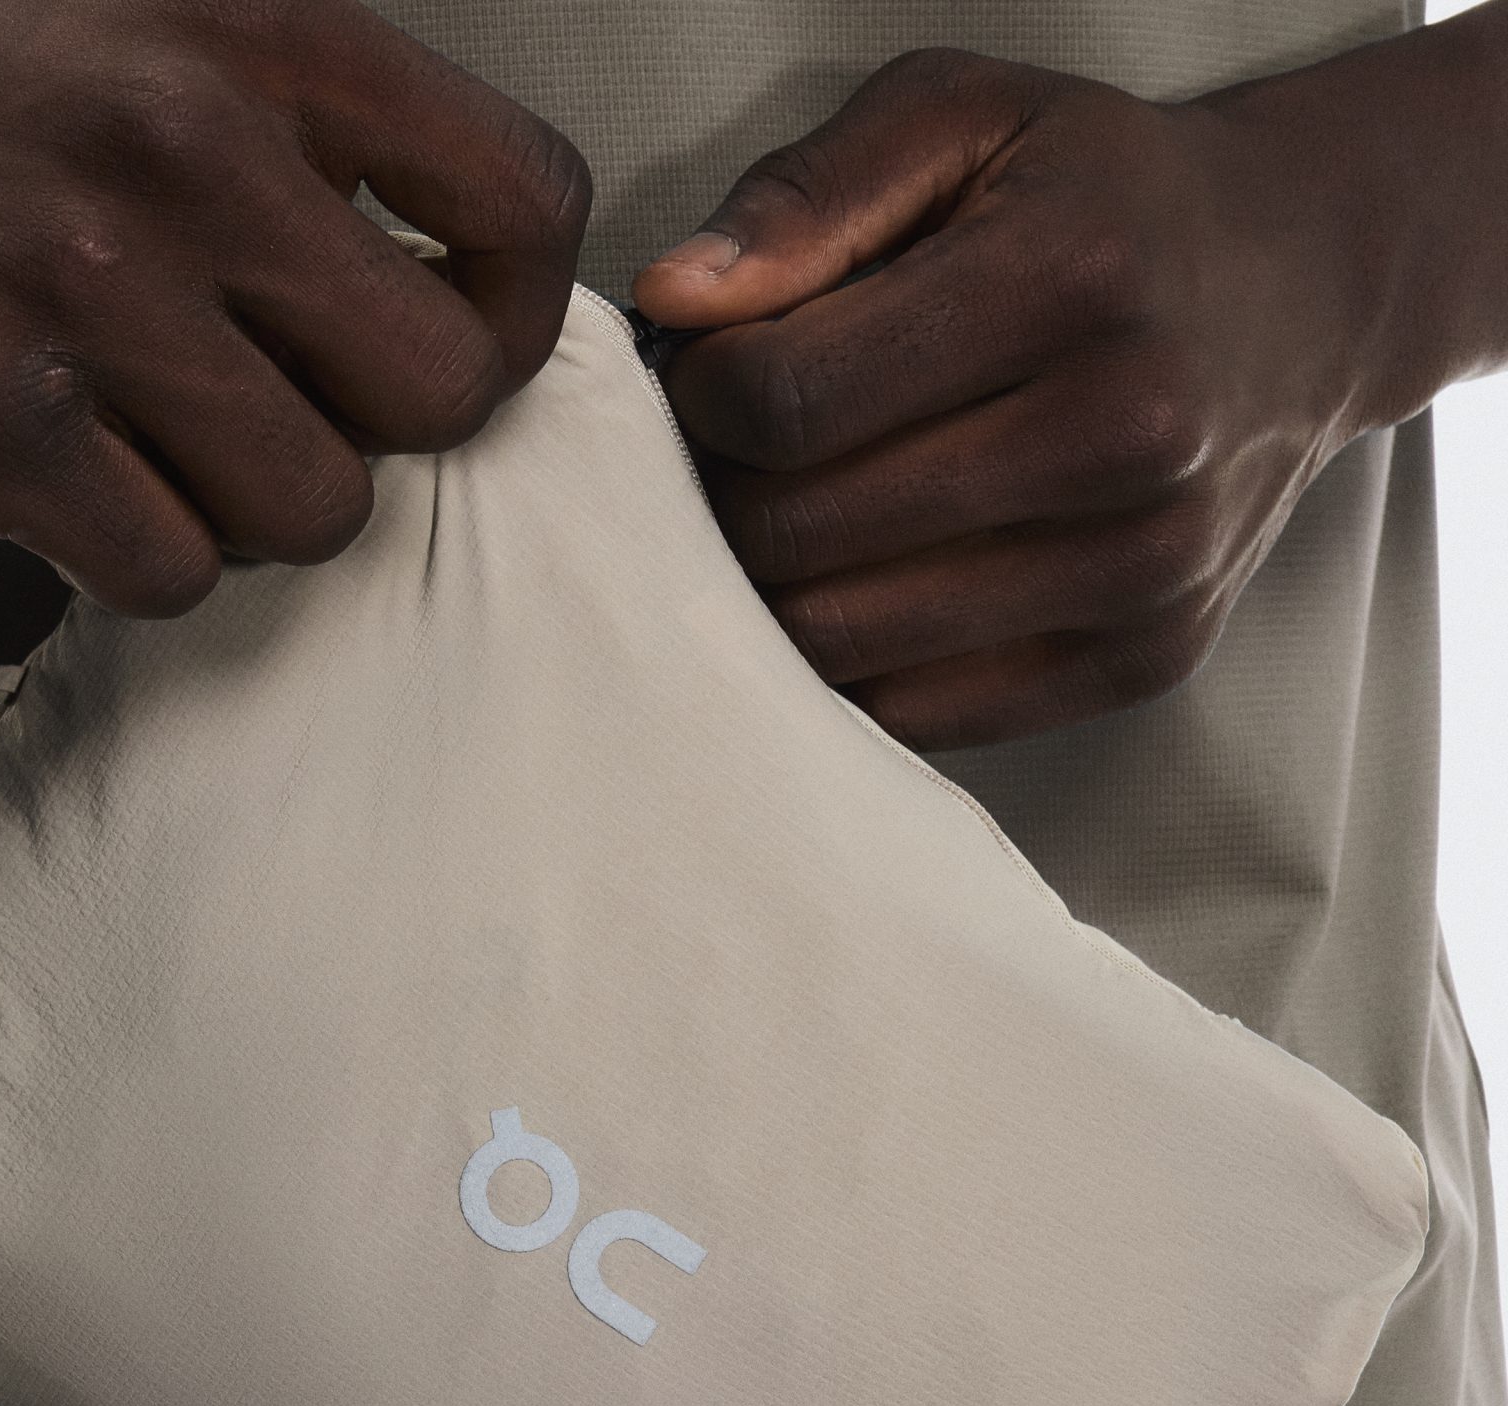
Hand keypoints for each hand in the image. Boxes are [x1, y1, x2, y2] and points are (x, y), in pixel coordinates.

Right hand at [0, 0, 588, 612]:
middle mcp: (192, 150)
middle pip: (438, 394)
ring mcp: (93, 295)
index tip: (451, 333)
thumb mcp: (118, 8)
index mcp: (254, 26)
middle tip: (282, 406)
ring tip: (154, 440)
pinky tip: (71, 480)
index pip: (519, 201)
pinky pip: (171, 570)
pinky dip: (137, 556)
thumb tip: (424, 257)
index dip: (513, 309)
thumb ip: (284, 114)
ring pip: (312, 509)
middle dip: (372, 429)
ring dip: (246, 504)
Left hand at [632, 40, 1489, 747]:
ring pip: (844, 641)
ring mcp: (1142, 568)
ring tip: (789, 513)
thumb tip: (674, 302)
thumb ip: (806, 196)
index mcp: (1068, 279)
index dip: (703, 396)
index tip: (713, 372)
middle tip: (734, 455)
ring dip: (771, 591)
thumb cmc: (1101, 197)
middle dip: (724, 497)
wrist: (1305, 289)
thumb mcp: (961, 119)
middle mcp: (1125, 433)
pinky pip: (915, 713)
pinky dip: (852, 661)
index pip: (787, 400)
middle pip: (801, 535)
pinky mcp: (1142, 659)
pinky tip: (860, 581)